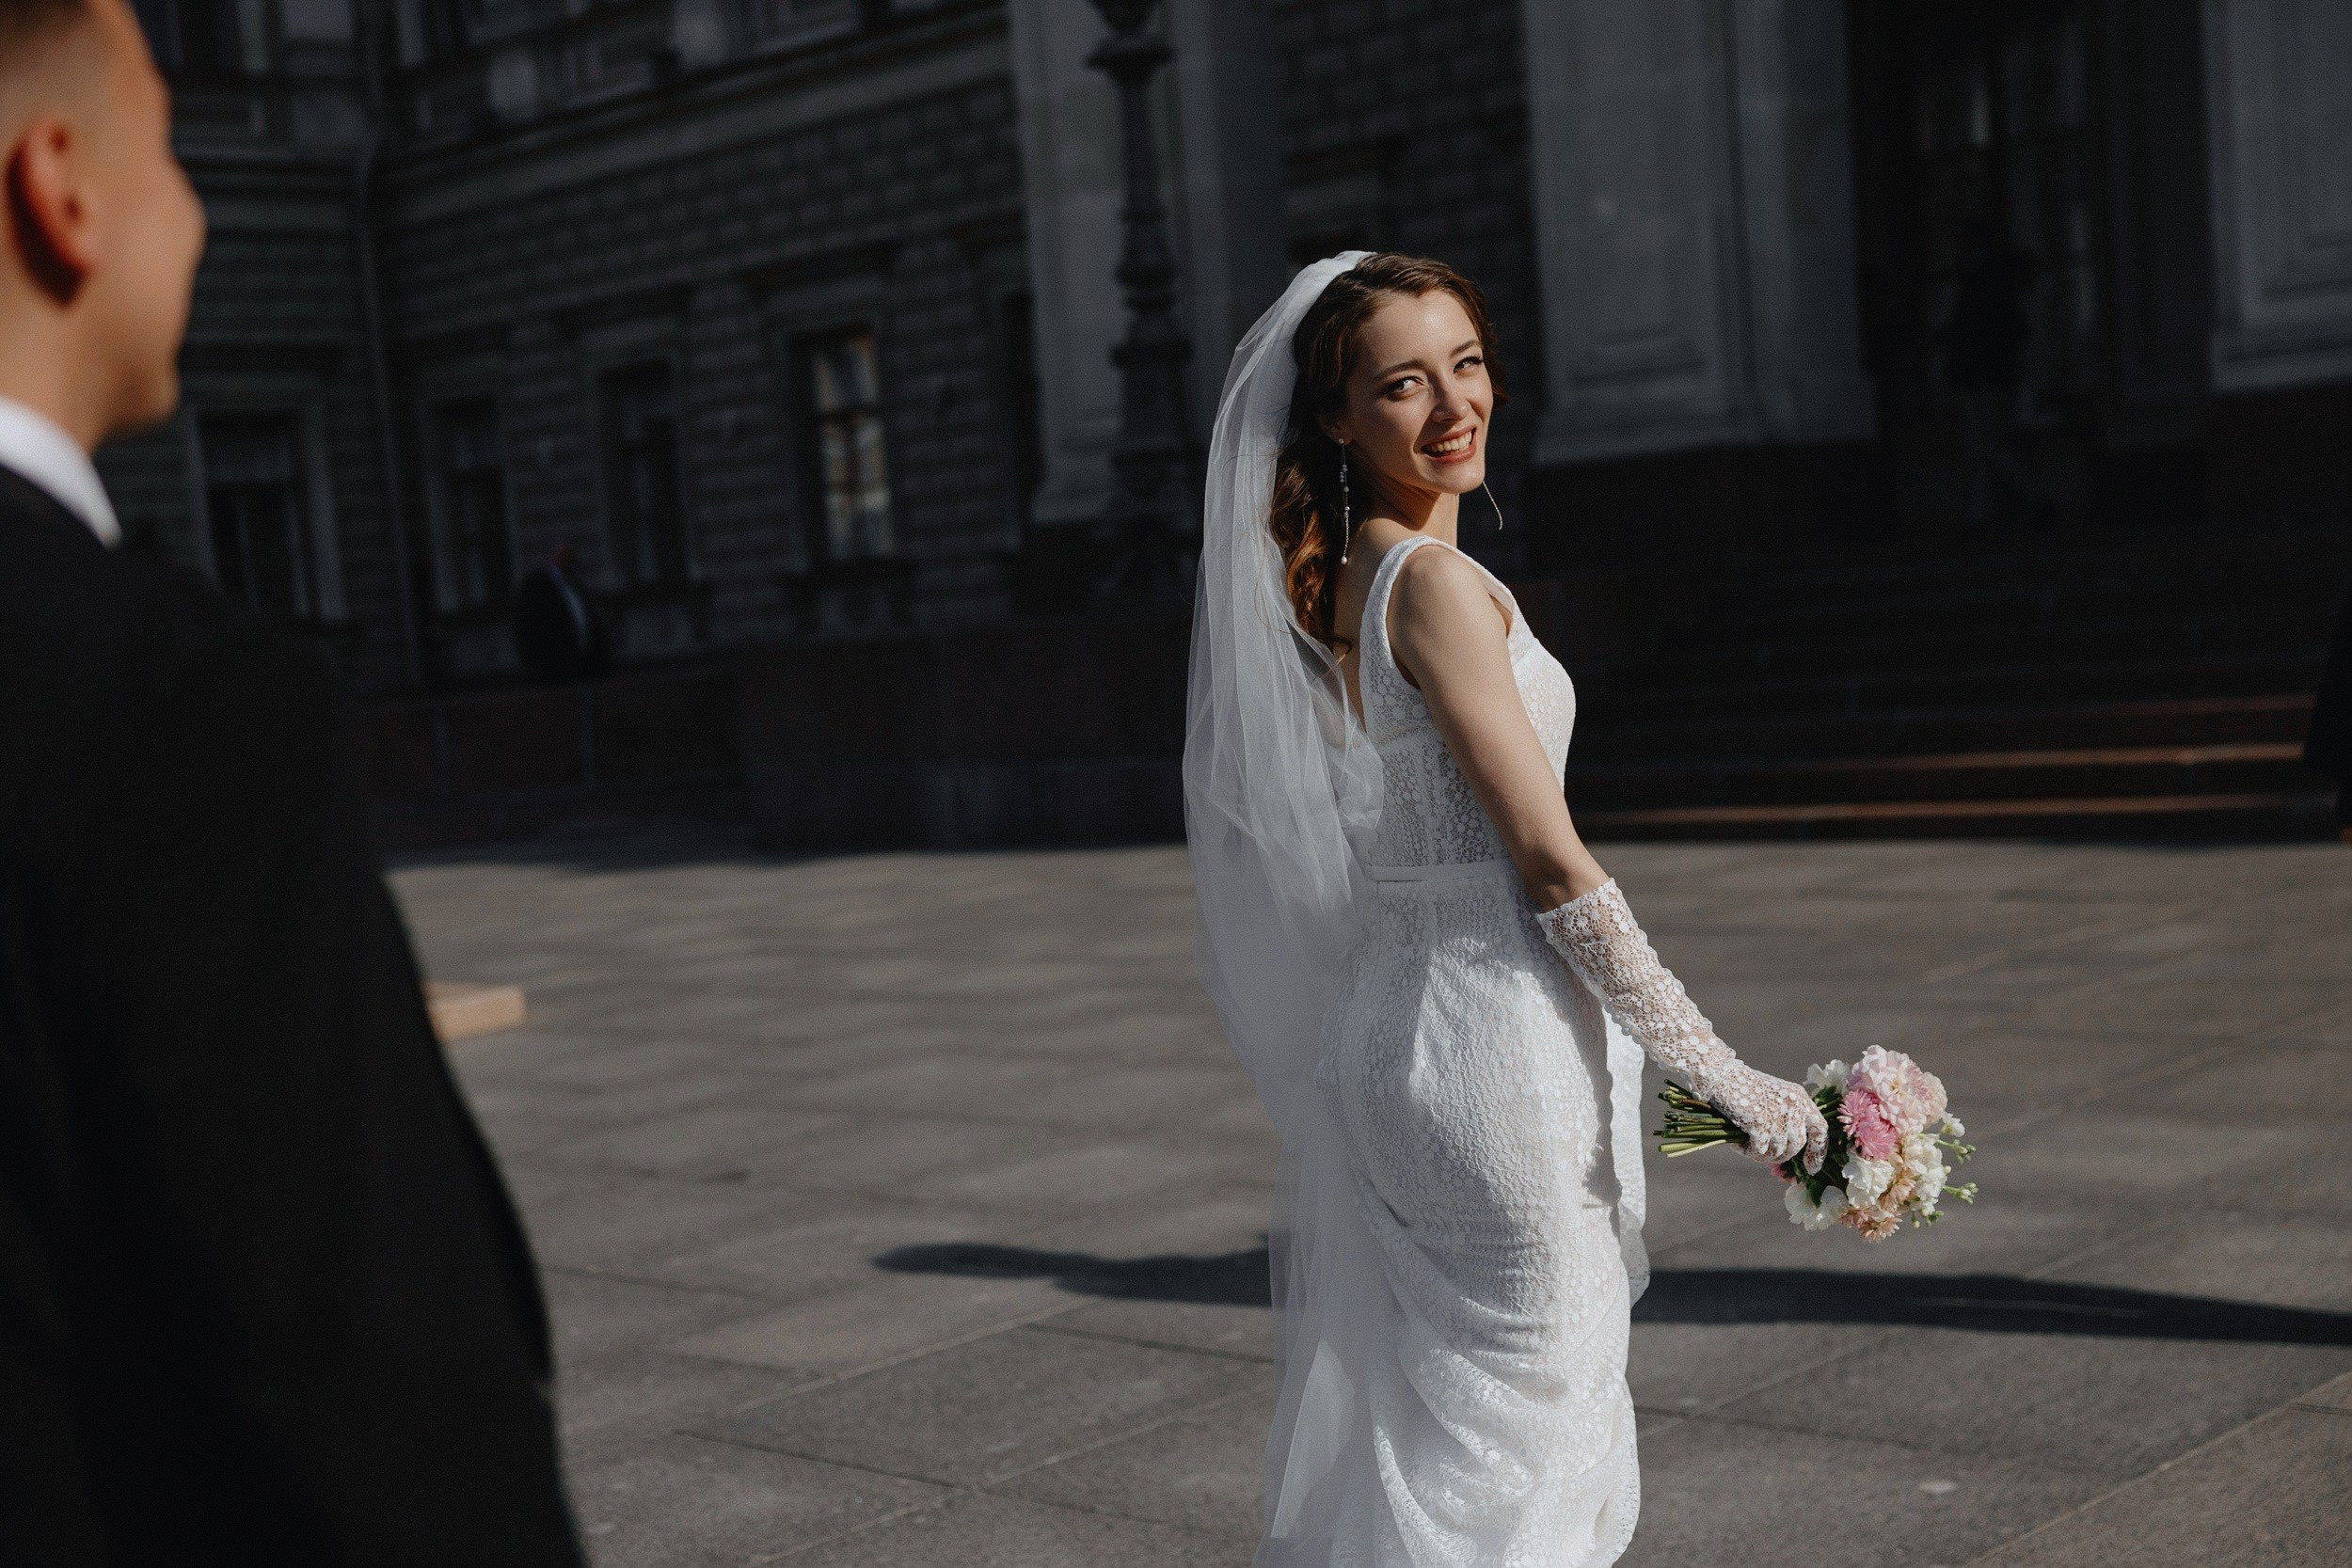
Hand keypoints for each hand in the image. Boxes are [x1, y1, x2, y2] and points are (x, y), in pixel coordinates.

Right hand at [1694, 1058, 1828, 1173]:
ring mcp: (1778, 1115)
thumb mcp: (1774, 1098)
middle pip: (1797, 1145)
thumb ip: (1787, 1118)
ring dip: (1761, 1155)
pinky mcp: (1761, 1123)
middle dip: (1781, 1155)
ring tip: (1745, 1146)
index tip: (1810, 1168)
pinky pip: (1760, 1151)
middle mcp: (1794, 1106)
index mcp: (1800, 1097)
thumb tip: (1788, 1152)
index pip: (1819, 1129)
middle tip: (1762, 1154)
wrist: (1721, 1075)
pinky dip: (1748, 1152)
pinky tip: (1737, 1145)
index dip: (1817, 1151)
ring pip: (1778, 1151)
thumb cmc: (1743, 1087)